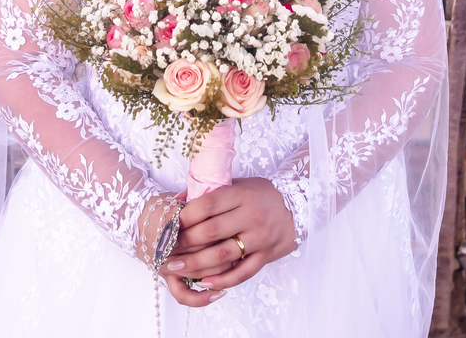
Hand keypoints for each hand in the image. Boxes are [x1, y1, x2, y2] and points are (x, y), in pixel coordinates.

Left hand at [157, 177, 296, 306]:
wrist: (299, 204)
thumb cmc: (262, 194)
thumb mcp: (239, 185)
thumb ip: (211, 192)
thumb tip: (178, 201)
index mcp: (242, 195)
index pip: (207, 205)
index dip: (185, 216)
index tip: (170, 224)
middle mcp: (251, 216)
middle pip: (211, 231)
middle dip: (184, 242)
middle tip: (166, 248)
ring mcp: (260, 238)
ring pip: (223, 255)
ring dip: (196, 263)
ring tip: (176, 268)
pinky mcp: (266, 255)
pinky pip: (243, 272)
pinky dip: (223, 279)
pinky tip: (204, 282)